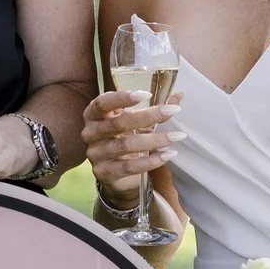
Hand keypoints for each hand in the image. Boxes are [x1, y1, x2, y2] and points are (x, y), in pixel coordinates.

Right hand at [82, 88, 178, 208]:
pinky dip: (150, 161)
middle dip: (148, 116)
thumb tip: (179, 96)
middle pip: (118, 123)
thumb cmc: (125, 140)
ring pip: (125, 145)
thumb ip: (155, 111)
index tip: (147, 94)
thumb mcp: (138, 124)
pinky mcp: (104, 173)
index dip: (122, 97)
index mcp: (94, 115)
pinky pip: (129, 166)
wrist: (116, 174)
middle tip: (172, 111)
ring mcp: (95, 154)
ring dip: (154, 140)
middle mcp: (90, 133)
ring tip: (177, 136)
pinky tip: (168, 154)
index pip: (102, 103)